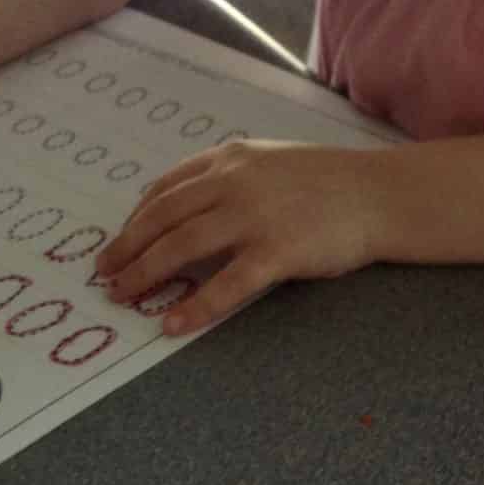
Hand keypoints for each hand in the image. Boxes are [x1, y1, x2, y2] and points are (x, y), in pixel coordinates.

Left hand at [94, 140, 386, 335]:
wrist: (379, 194)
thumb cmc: (326, 182)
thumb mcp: (268, 161)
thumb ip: (226, 176)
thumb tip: (179, 203)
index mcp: (229, 160)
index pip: (166, 190)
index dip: (135, 219)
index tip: (117, 242)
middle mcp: (234, 183)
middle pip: (163, 218)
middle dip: (127, 248)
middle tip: (104, 274)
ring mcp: (255, 217)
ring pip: (183, 246)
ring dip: (145, 273)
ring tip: (122, 296)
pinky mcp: (278, 252)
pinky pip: (227, 285)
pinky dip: (194, 306)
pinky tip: (172, 324)